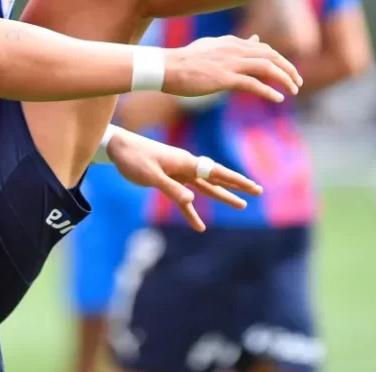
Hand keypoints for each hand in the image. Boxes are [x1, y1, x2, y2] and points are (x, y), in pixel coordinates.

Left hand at [105, 127, 262, 231]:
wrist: (118, 148)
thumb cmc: (133, 158)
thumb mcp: (150, 175)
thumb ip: (171, 188)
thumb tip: (191, 201)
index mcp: (185, 162)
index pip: (216, 172)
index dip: (235, 180)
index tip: (253, 186)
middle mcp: (186, 167)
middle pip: (216, 178)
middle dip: (237, 185)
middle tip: (257, 191)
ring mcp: (178, 174)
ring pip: (205, 188)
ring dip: (221, 197)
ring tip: (240, 205)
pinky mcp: (168, 180)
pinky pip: (184, 199)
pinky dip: (191, 212)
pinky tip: (199, 227)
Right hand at [163, 35, 301, 103]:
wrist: (165, 67)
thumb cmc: (184, 61)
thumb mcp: (212, 47)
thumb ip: (234, 45)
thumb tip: (255, 40)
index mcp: (231, 43)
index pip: (264, 48)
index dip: (279, 60)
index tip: (287, 72)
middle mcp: (234, 49)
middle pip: (271, 55)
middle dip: (288, 69)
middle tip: (298, 83)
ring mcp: (230, 63)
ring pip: (267, 67)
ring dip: (284, 79)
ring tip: (294, 90)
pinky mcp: (224, 78)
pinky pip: (253, 84)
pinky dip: (268, 91)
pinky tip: (278, 99)